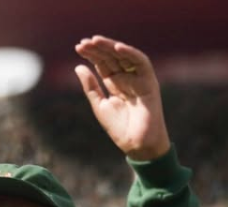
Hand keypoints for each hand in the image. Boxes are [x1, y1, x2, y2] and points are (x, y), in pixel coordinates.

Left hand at [74, 36, 169, 160]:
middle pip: (112, 57)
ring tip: (95, 41)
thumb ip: (90, 86)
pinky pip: (141, 62)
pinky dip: (130, 53)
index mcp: (115, 83)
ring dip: (110, 47)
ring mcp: (138, 78)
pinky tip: (116, 47)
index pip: (103, 63)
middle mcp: (127, 78)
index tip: (78, 47)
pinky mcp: (149, 81)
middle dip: (98, 49)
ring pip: (124, 56)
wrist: (136, 144)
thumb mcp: (99, 105)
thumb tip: (78, 67)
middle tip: (83, 43)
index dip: (92, 55)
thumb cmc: (119, 128)